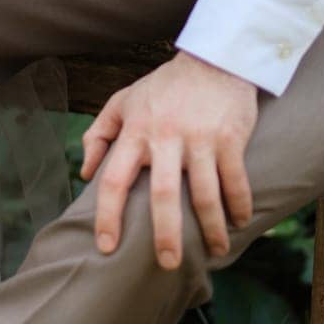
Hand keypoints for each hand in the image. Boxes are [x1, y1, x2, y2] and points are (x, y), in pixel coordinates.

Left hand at [81, 50, 257, 269]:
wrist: (213, 58)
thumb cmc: (165, 87)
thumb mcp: (124, 101)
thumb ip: (100, 134)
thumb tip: (84, 173)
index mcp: (136, 130)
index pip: (114, 178)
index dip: (107, 216)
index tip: (106, 247)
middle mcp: (165, 135)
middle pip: (162, 194)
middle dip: (165, 234)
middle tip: (167, 264)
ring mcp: (200, 137)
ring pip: (204, 194)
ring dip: (211, 229)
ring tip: (216, 250)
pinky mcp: (229, 137)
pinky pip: (235, 180)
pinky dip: (238, 205)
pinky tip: (239, 222)